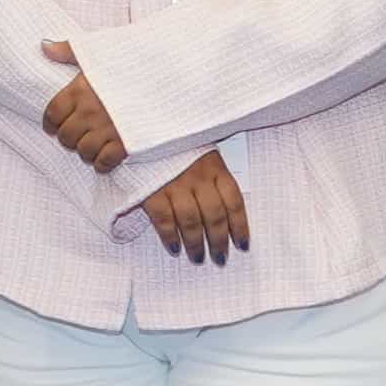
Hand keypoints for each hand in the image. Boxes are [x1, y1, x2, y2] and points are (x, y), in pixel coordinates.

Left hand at [36, 42, 128, 174]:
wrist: (168, 73)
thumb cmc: (133, 60)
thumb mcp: (100, 50)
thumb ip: (69, 50)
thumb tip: (44, 46)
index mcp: (80, 89)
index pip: (53, 114)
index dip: (50, 123)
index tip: (53, 127)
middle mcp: (90, 111)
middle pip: (66, 137)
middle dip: (69, 138)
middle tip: (76, 135)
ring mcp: (108, 129)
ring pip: (83, 152)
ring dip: (85, 152)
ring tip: (91, 146)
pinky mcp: (126, 143)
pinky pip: (104, 161)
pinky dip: (102, 164)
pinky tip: (104, 158)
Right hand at [139, 148, 250, 266]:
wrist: (142, 128)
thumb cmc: (174, 142)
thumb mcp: (200, 149)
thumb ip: (212, 174)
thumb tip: (227, 207)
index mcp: (214, 166)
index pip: (234, 201)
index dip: (240, 226)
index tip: (242, 244)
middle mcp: (197, 177)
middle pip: (215, 216)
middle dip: (218, 241)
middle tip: (220, 257)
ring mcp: (174, 183)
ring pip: (191, 221)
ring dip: (196, 244)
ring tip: (198, 257)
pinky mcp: (151, 190)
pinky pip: (164, 219)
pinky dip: (169, 236)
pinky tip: (174, 246)